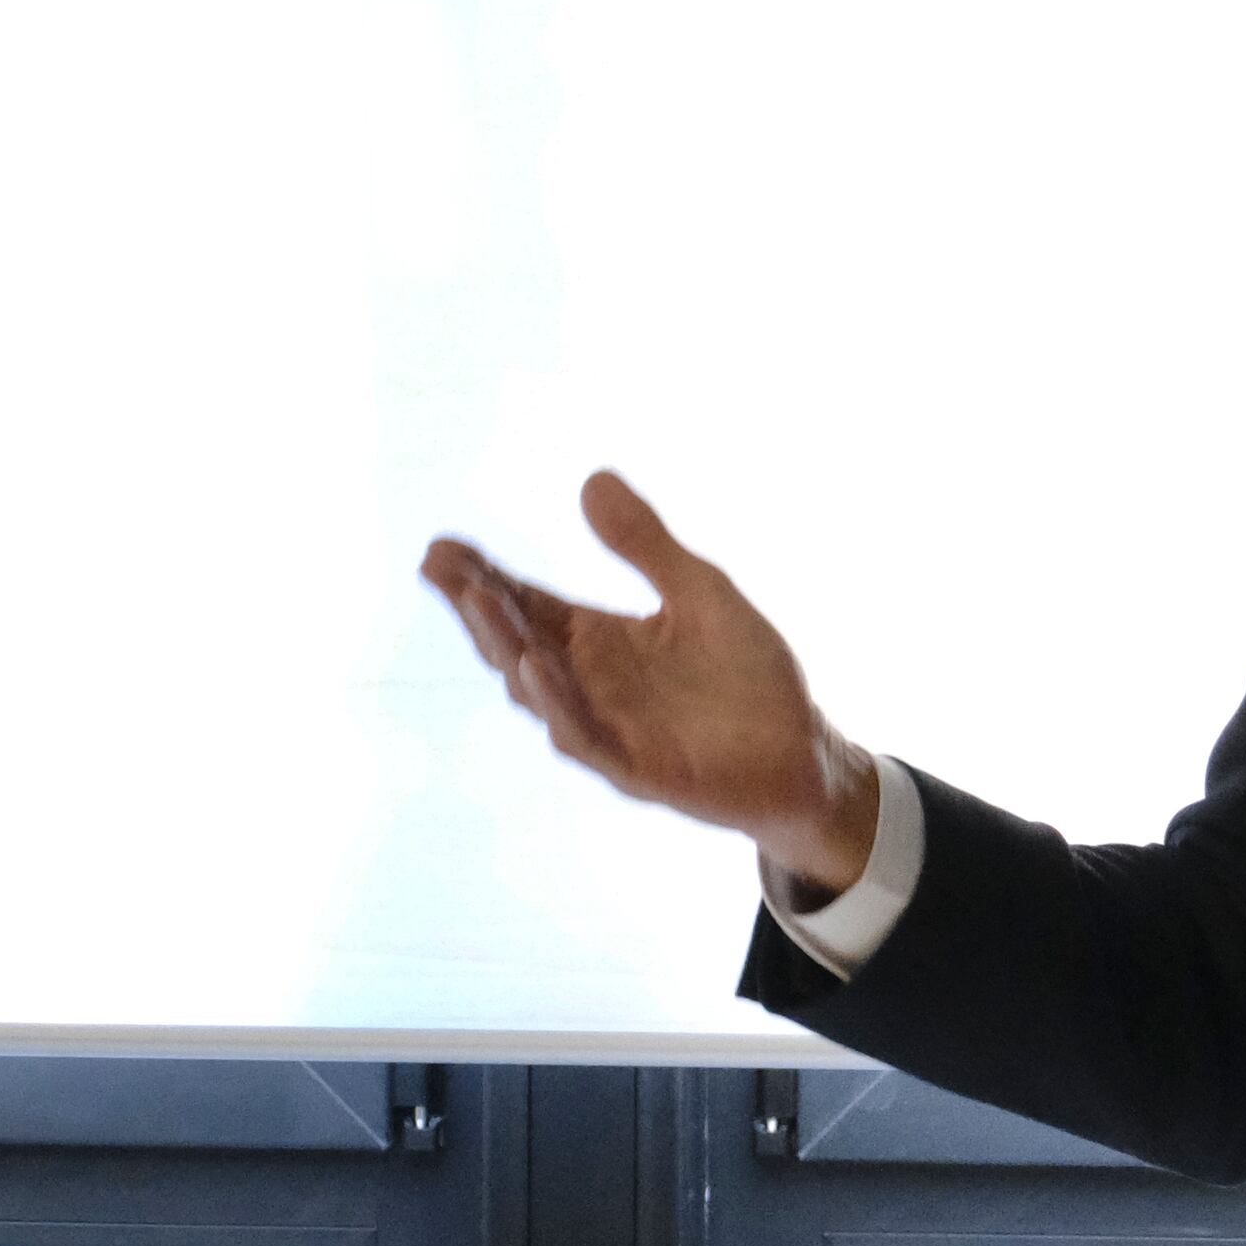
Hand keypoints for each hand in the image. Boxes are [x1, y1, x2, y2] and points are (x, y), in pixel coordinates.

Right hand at [421, 471, 885, 898]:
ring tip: (481, 600)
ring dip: (507, 647)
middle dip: (477, 606)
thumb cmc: (748, 674)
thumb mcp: (698, 589)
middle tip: (441, 567)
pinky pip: (585, 737)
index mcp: (598, 641)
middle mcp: (590, 684)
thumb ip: (646, 543)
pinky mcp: (637, 768)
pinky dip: (557, 703)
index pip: (527, 604)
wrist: (805, 751)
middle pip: (518, 642)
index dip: (481, 578)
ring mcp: (609, 728)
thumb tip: (593, 477)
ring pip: (540, 691)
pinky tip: (535, 666)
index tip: (439, 547)